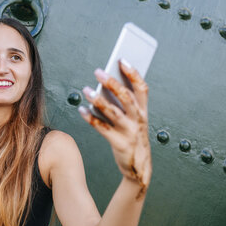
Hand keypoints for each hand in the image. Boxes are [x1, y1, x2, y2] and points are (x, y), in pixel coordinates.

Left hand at [78, 60, 151, 197]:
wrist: (138, 166)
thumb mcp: (134, 118)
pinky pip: (102, 128)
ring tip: (86, 89)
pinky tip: (81, 109)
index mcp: (143, 110)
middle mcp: (139, 119)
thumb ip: (123, 102)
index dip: (133, 73)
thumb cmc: (132, 134)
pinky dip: (91, 118)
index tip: (121, 60)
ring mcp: (129, 132)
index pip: (141, 88)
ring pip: (113, 112)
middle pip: (126, 98)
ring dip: (98, 100)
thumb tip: (106, 81)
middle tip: (98, 71)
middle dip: (112, 83)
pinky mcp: (119, 143)